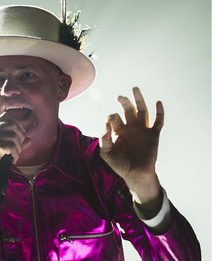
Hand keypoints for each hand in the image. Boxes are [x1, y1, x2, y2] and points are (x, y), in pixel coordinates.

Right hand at [0, 112, 26, 197]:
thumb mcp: (6, 148)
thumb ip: (17, 142)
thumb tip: (29, 139)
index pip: (8, 116)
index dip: (18, 125)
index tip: (20, 137)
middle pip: (13, 125)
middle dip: (20, 137)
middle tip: (17, 149)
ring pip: (14, 136)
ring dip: (18, 148)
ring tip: (14, 156)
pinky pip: (11, 146)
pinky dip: (15, 154)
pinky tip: (12, 160)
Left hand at [100, 87, 163, 212]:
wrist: (135, 174)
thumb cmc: (119, 164)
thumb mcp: (106, 153)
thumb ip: (104, 139)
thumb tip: (106, 125)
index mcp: (118, 131)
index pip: (114, 118)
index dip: (111, 118)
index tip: (109, 122)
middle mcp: (130, 128)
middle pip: (128, 110)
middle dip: (124, 102)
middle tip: (119, 97)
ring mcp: (142, 130)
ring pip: (142, 111)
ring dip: (139, 100)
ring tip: (134, 89)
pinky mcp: (153, 135)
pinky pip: (158, 121)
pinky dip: (159, 112)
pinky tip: (158, 102)